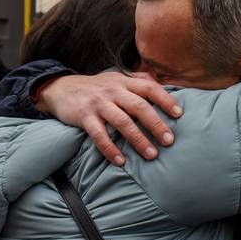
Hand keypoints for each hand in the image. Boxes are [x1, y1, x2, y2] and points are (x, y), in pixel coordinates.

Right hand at [36, 72, 182, 164]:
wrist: (60, 88)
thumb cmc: (95, 87)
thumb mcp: (115, 78)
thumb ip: (137, 81)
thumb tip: (163, 86)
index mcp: (124, 82)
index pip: (149, 88)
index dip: (165, 99)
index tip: (179, 114)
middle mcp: (112, 91)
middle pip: (139, 106)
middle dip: (156, 124)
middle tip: (169, 141)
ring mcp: (98, 104)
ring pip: (122, 122)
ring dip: (138, 139)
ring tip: (151, 155)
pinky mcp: (84, 116)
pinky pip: (99, 135)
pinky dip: (110, 149)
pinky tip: (120, 161)